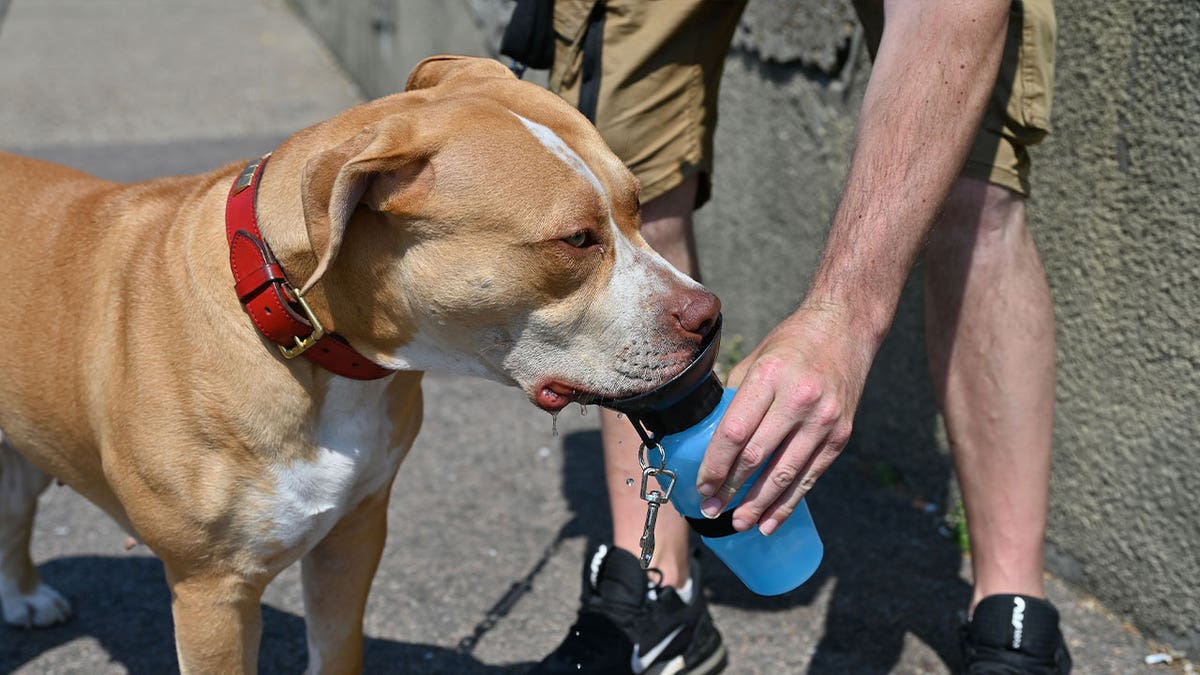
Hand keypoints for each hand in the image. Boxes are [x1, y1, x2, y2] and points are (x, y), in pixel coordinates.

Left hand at [696, 303, 876, 534]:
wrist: (846, 329)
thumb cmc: (793, 342)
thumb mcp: (756, 358)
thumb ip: (735, 396)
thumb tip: (709, 437)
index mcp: (769, 377)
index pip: (734, 432)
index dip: (715, 465)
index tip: (702, 485)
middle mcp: (798, 400)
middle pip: (756, 456)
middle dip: (730, 489)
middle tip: (711, 510)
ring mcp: (823, 420)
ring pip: (785, 474)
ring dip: (758, 505)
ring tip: (737, 524)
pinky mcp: (841, 435)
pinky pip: (810, 476)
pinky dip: (788, 502)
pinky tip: (770, 521)